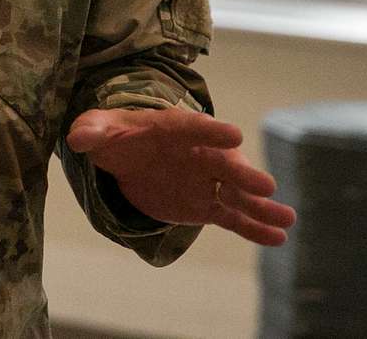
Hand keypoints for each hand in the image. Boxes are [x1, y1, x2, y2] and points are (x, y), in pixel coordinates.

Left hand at [66, 107, 295, 245]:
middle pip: (224, 162)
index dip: (213, 132)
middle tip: (265, 185)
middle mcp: (198, 153)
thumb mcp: (99, 129)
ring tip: (288, 218)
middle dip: (243, 173)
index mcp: (175, 128)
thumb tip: (78, 137)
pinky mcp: (205, 204)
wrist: (128, 156)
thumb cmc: (116, 135)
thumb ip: (92, 131)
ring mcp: (206, 180)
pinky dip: (254, 228)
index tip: (235, 135)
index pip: (196, 128)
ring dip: (261, 205)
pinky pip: (233, 217)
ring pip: (236, 193)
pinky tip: (278, 238)